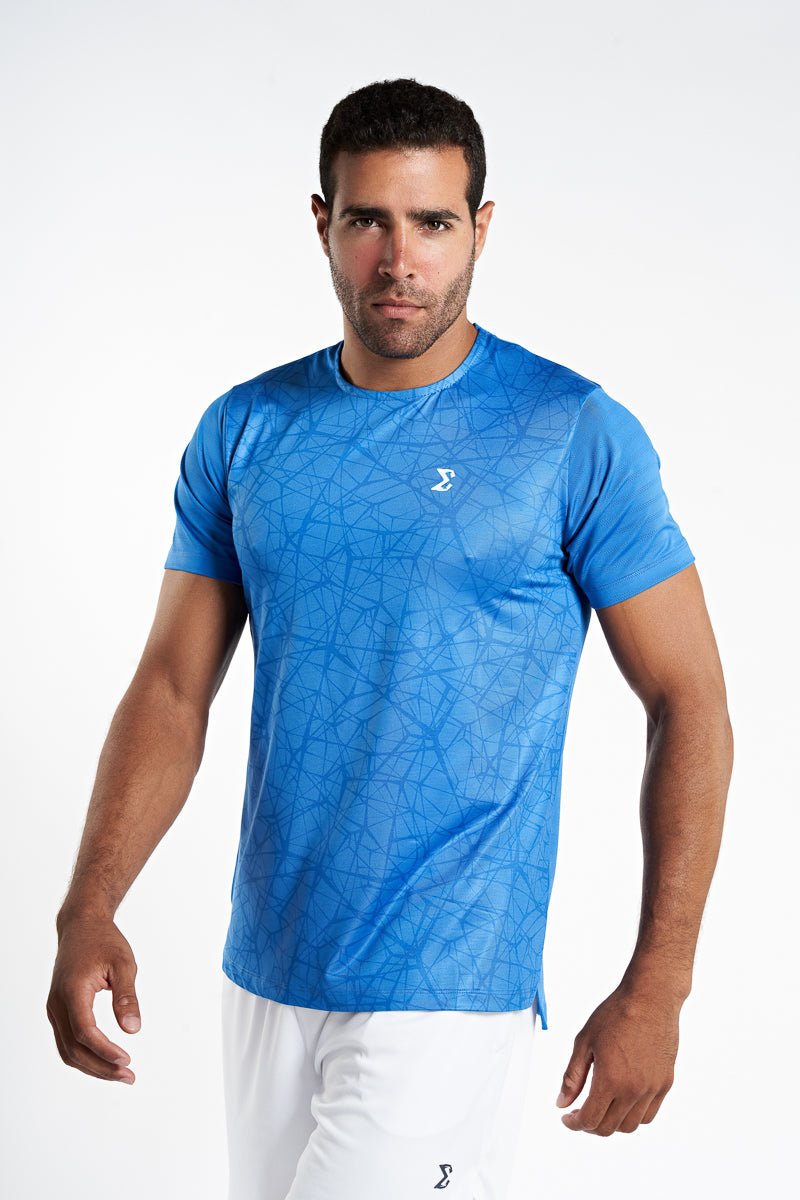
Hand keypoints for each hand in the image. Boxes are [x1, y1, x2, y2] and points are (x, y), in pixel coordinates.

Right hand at [46, 915, 141, 1084]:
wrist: (81, 925)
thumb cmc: (104, 941)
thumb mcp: (123, 964)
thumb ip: (127, 997)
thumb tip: (133, 1030)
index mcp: (72, 991)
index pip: (84, 1032)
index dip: (105, 1051)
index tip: (127, 1061)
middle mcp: (57, 1004)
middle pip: (73, 1049)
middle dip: (101, 1067)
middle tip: (129, 1076)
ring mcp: (54, 1009)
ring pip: (67, 1050)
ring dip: (92, 1066)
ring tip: (121, 1074)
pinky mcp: (58, 1011)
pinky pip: (66, 1041)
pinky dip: (84, 1055)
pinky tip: (105, 1060)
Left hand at [555, 985, 679, 1134]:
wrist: (651, 998)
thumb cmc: (616, 1014)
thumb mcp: (584, 1041)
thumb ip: (572, 1076)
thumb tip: (562, 1103)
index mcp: (610, 1080)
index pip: (590, 1120)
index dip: (574, 1124)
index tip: (567, 1117)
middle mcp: (633, 1090)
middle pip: (608, 1127)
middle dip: (590, 1125)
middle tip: (580, 1111)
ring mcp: (652, 1089)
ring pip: (630, 1125)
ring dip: (612, 1123)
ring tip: (601, 1107)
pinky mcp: (665, 1083)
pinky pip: (648, 1114)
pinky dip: (633, 1116)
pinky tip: (622, 1101)